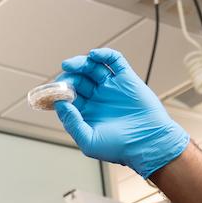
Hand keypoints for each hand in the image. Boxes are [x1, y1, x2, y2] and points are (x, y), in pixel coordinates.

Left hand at [52, 47, 188, 178]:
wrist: (149, 142)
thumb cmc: (120, 147)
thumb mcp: (89, 141)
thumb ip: (72, 123)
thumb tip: (60, 104)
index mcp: (86, 113)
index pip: (67, 97)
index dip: (58, 92)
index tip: (52, 91)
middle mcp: (97, 98)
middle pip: (78, 80)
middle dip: (69, 77)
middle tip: (64, 77)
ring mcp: (111, 87)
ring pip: (92, 68)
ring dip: (80, 63)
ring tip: (71, 65)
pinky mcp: (126, 79)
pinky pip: (114, 61)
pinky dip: (104, 54)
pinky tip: (95, 55)